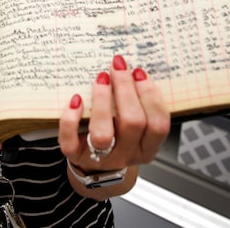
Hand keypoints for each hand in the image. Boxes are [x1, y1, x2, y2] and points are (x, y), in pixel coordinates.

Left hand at [58, 55, 169, 192]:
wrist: (93, 162)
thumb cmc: (117, 136)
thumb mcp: (135, 124)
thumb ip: (138, 103)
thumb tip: (133, 69)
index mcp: (147, 147)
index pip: (158, 124)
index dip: (151, 96)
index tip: (139, 72)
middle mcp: (127, 154)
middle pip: (133, 123)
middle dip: (125, 90)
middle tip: (118, 66)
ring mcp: (101, 158)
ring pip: (103, 133)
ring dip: (102, 101)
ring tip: (101, 78)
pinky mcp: (76, 156)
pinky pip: (71, 140)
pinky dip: (71, 118)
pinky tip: (76, 99)